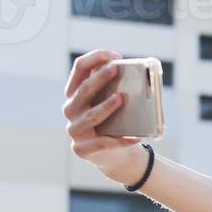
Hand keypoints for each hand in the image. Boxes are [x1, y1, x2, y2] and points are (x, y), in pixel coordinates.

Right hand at [63, 49, 145, 184]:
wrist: (115, 155)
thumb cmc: (115, 122)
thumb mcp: (114, 102)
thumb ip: (117, 87)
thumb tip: (141, 73)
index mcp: (76, 92)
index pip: (80, 68)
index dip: (95, 58)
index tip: (116, 55)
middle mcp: (70, 109)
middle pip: (83, 90)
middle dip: (99, 78)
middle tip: (115, 68)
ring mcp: (74, 130)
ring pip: (91, 115)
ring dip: (106, 106)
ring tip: (121, 98)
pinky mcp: (82, 149)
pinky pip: (103, 143)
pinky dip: (121, 140)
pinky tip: (136, 137)